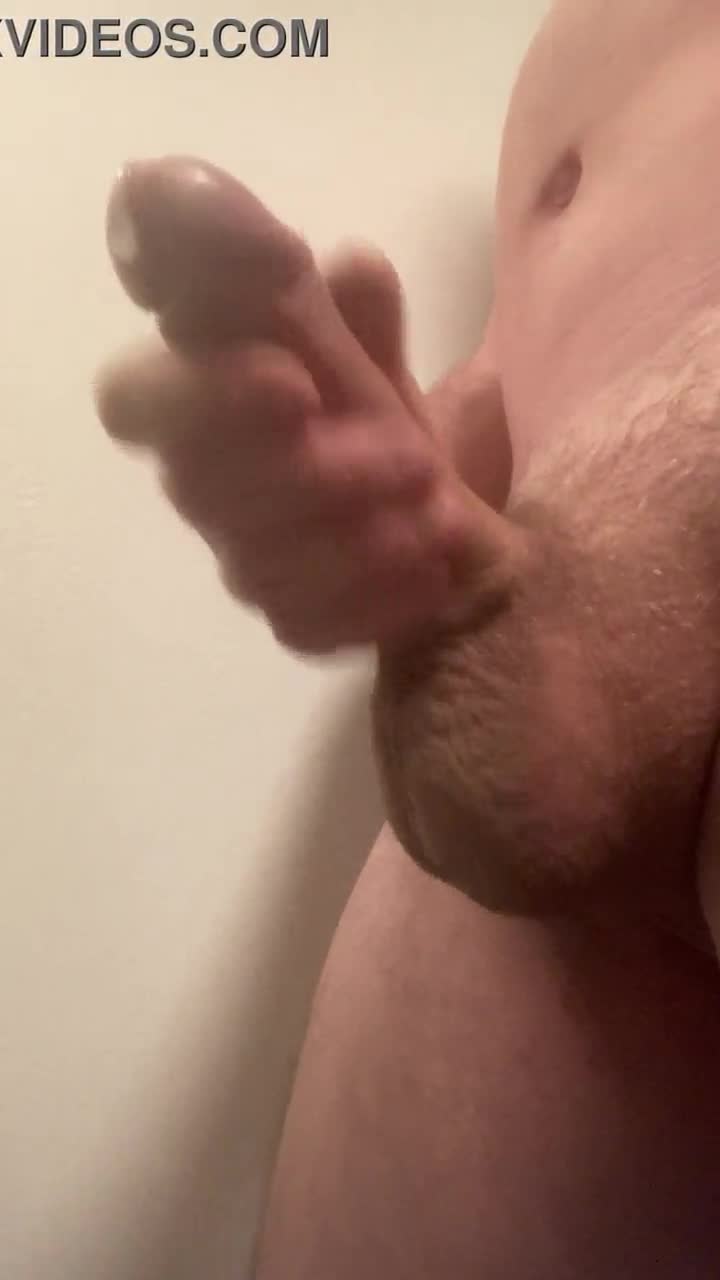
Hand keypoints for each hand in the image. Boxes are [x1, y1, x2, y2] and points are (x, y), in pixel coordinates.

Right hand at [96, 156, 516, 653]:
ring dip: (356, 541)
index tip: (297, 383)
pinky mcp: (292, 618)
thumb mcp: (344, 323)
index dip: (202, 396)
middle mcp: (204, 482)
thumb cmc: (371, 395)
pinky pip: (311, 625)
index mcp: (197, 395)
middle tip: (411, 458)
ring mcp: (243, 558)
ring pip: (257, 566)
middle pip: (204, 490)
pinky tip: (434, 572)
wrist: (441, 494)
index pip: (134, 399)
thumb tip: (250, 227)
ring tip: (442, 519)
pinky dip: (379, 599)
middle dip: (309, 472)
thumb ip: (282, 276)